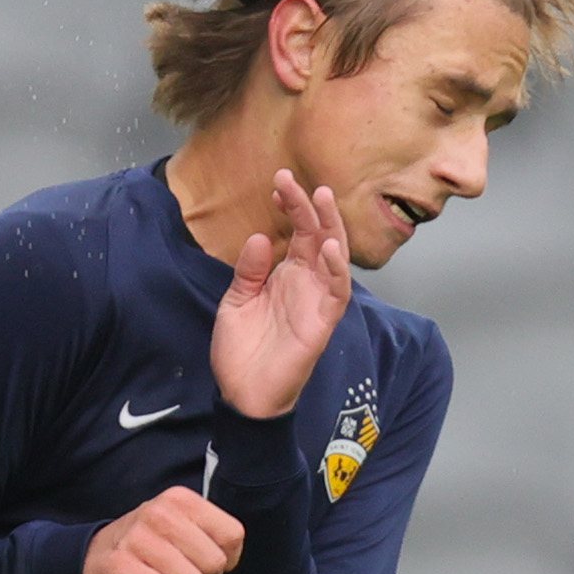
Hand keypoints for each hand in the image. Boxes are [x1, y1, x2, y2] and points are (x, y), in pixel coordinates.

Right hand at [83, 487, 245, 573]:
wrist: (93, 558)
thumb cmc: (148, 546)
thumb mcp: (180, 525)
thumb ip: (210, 535)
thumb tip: (229, 562)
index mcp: (180, 499)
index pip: (232, 535)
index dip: (227, 559)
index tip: (204, 564)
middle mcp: (159, 513)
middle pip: (214, 563)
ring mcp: (138, 538)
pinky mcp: (121, 565)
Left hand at [209, 170, 352, 420]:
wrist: (243, 393)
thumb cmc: (242, 349)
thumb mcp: (236, 301)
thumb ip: (248, 270)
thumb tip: (260, 236)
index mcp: (286, 273)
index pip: (296, 231)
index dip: (290, 206)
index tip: (278, 184)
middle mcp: (306, 282)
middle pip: (316, 235)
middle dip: (308, 206)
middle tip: (294, 179)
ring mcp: (317, 300)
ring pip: (334, 256)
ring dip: (330, 227)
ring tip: (322, 199)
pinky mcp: (322, 322)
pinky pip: (337, 291)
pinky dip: (336, 269)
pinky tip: (328, 247)